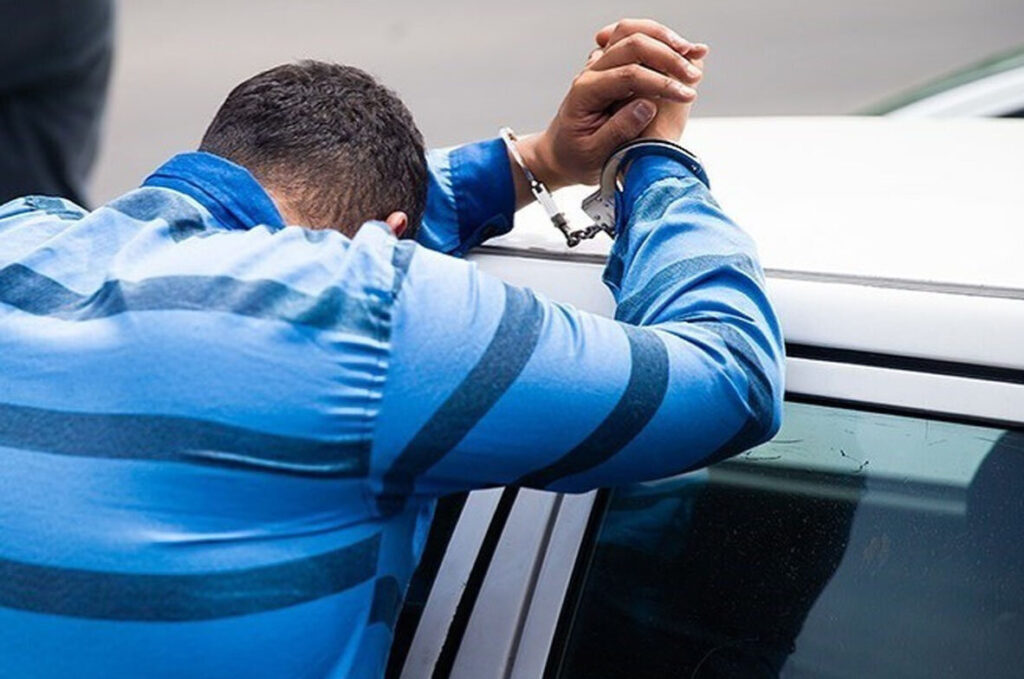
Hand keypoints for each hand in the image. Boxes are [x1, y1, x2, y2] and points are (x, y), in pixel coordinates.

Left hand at [514, 18, 705, 202]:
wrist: (559, 154)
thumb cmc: (576, 158)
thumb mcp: (594, 154)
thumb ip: (618, 130)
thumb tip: (647, 107)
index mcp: (586, 91)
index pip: (628, 74)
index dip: (661, 82)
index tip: (686, 96)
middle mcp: (591, 72)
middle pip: (632, 44)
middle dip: (668, 57)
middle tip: (693, 77)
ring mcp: (599, 65)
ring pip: (632, 33)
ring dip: (665, 40)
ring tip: (693, 52)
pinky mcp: (610, 67)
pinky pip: (632, 40)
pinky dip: (658, 40)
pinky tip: (680, 48)